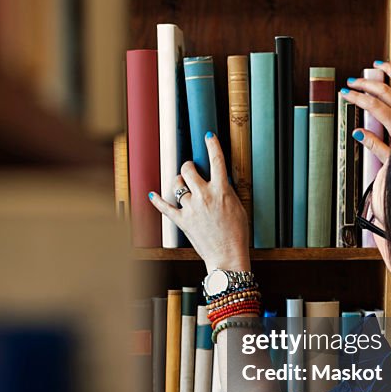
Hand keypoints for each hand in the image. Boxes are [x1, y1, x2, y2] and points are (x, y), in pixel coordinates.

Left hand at [148, 132, 250, 273]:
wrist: (228, 255)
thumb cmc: (237, 233)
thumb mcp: (238, 206)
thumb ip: (226, 191)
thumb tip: (219, 181)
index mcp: (221, 191)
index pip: (217, 161)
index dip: (212, 145)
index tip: (208, 136)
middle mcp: (204, 196)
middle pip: (189, 170)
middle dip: (188, 166)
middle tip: (190, 169)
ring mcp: (191, 208)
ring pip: (177, 186)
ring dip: (179, 183)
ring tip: (182, 185)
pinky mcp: (182, 221)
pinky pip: (165, 207)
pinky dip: (157, 200)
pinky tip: (152, 194)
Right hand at [343, 61, 390, 156]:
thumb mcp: (387, 157)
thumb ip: (372, 144)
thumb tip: (357, 132)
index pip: (372, 105)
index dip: (356, 97)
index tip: (345, 93)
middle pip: (383, 90)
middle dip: (365, 83)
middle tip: (353, 81)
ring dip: (390, 70)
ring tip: (378, 64)